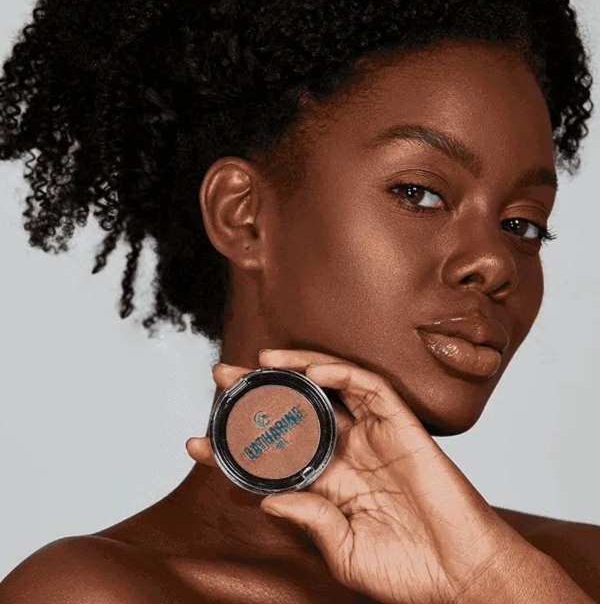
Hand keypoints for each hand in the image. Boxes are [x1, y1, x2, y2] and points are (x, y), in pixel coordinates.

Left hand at [187, 349, 521, 603]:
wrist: (462, 573)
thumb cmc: (407, 571)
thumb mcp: (344, 553)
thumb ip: (308, 521)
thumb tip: (266, 496)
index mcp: (328, 485)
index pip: (272, 456)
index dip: (232, 448)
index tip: (195, 442)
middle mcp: (346, 453)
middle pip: (294, 410)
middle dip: (256, 392)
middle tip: (219, 375)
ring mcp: (372, 435)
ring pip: (328, 386)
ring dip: (294, 368)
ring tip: (261, 361)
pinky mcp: (401, 423)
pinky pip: (367, 386)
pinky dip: (338, 372)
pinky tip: (310, 371)